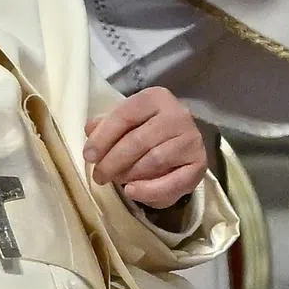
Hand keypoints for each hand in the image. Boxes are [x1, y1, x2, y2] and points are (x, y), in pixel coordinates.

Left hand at [83, 86, 206, 208]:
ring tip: (117, 180)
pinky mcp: (200, 164)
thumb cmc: (147, 128)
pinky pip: (173, 182)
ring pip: (154, 161)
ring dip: (129, 175)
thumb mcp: (126, 120)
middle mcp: (177, 114)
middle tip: (99, 176)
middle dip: (113, 162)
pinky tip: (132, 191)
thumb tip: (90, 130)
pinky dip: (150, 190)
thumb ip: (106, 124)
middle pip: (138, 141)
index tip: (89, 157)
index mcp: (155, 98)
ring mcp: (191, 139)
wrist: (182, 138)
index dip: (103, 138)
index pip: (124, 116)